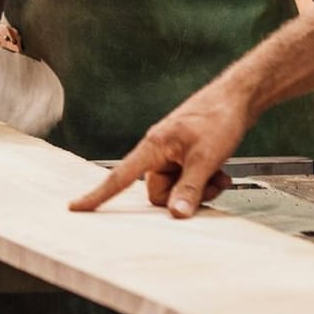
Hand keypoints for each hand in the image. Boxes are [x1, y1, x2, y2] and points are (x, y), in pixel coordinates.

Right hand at [68, 82, 252, 216]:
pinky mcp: (186, 155)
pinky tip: (222, 173)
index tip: (76, 207)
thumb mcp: (205, 158)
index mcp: (153, 147)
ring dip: (199, 189)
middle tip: (210, 182)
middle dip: (184, 195)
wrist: (238, 98)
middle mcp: (158, 151)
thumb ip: (189, 189)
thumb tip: (175, 215)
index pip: (119, 176)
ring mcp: (172, 154)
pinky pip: (187, 180)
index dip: (98, 195)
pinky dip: (205, 182)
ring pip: (177, 189)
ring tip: (220, 176)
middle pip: (158, 192)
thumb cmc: (219, 119)